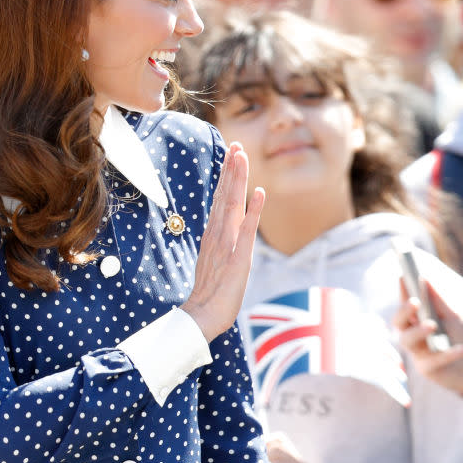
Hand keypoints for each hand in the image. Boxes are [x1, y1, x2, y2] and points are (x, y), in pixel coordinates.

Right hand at [182, 143, 264, 341]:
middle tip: (236, 144)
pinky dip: (253, 211)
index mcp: (214, 235)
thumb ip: (218, 244)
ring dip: (238, 180)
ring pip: (232, 205)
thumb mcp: (215, 263)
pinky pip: (247, 231)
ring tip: (241, 156)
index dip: (227, 176)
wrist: (203, 317)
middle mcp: (219, 235)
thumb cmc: (210, 294)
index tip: (231, 153)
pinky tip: (260, 193)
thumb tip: (220, 230)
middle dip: (231, 169)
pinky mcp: (238, 259)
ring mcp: (227, 245)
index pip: (221, 199)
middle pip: (225, 196)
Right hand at [394, 279, 462, 400]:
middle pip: (399, 322)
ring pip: (408, 341)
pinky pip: (434, 361)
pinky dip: (448, 354)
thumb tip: (427, 278)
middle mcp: (414, 335)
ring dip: (418, 331)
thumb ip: (442, 300)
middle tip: (415, 302)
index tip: (403, 275)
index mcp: (418, 318)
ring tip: (432, 325)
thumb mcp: (457, 314)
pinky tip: (461, 349)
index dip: (402, 290)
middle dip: (404, 311)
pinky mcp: (428, 369)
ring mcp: (419, 352)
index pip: (406, 302)